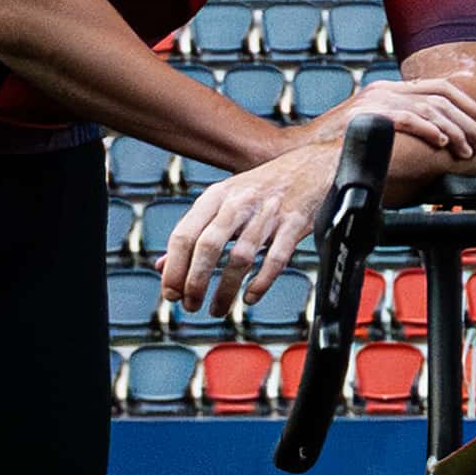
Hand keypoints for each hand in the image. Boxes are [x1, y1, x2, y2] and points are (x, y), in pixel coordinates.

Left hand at [161, 140, 351, 319]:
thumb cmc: (264, 186)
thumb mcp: (223, 200)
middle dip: (196, 281)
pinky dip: (261, 282)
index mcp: (216, 196)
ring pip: (241, 257)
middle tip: (190, 305)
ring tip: (217, 308)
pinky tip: (251, 297)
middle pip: (208, 246)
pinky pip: (276, 258)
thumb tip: (163, 265)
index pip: (184, 235)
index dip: (174, 268)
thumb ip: (194, 232)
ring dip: (225, 289)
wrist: (312, 165)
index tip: (172, 293)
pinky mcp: (295, 223)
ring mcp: (269, 212)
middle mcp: (239, 202)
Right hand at [327, 71, 475, 175]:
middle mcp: (385, 90)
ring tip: (467, 150)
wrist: (303, 150)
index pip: (438, 86)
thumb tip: (432, 136)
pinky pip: (410, 119)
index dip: (465, 102)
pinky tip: (443, 143)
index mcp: (388, 88)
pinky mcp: (369, 116)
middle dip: (467, 121)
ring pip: (431, 109)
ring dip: (455, 131)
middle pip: (441, 97)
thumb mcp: (371, 124)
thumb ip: (397, 122)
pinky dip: (431, 130)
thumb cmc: (339, 145)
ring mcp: (377, 101)